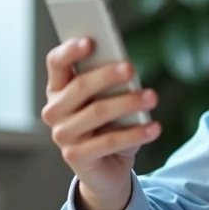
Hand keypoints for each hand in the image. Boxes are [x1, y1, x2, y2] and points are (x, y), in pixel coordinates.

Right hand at [41, 38, 160, 209]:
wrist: (106, 169)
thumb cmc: (108, 126)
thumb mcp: (109, 100)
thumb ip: (110, 83)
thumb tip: (126, 68)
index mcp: (58, 89)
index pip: (56, 63)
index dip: (70, 50)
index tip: (91, 40)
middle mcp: (54, 111)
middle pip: (80, 86)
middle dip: (107, 75)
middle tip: (131, 68)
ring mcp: (62, 135)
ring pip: (97, 112)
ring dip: (128, 102)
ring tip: (152, 97)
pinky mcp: (76, 157)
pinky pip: (109, 142)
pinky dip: (135, 134)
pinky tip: (154, 128)